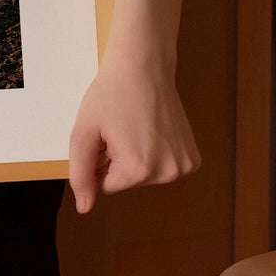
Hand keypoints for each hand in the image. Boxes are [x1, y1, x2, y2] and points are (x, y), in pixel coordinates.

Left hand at [67, 47, 199, 214]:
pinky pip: (161, 168)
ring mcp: (186, 166)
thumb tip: (84, 209)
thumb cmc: (110, 95)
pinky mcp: (194, 158)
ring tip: (134, 127)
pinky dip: (153, 153)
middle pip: (126, 182)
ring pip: (144, 176)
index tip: (105, 135)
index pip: (105, 186)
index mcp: (140, 169)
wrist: (143, 67)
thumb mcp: (83, 134)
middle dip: (117, 160)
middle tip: (119, 129)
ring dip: (134, 157)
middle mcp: (169, 173)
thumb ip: (80, 174)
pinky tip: (151, 129)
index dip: (98, 161)